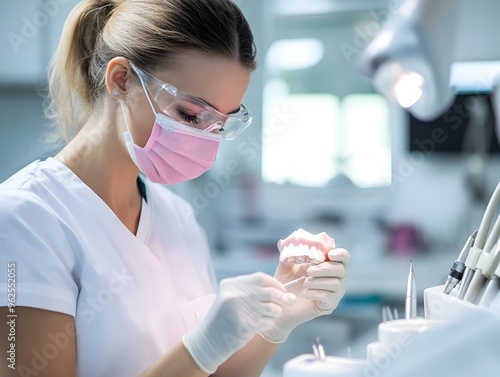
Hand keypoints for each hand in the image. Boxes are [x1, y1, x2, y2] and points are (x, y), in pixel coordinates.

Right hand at [182, 272, 294, 373]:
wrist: (208, 341)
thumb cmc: (223, 317)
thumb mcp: (230, 296)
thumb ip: (250, 290)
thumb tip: (281, 290)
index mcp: (231, 284)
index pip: (260, 278)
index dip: (274, 283)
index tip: (281, 289)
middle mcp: (235, 294)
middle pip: (269, 292)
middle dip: (282, 297)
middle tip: (288, 301)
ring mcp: (241, 310)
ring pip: (272, 308)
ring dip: (276, 312)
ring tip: (271, 314)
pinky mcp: (246, 325)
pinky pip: (267, 322)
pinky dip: (269, 323)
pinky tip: (262, 324)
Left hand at [259, 228, 349, 342]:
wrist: (282, 304)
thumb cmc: (286, 283)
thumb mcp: (284, 267)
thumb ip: (287, 254)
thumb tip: (283, 242)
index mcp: (328, 264)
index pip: (343, 257)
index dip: (340, 254)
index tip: (329, 254)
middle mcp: (336, 277)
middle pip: (341, 269)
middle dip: (324, 268)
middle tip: (309, 271)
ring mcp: (335, 292)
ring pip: (336, 283)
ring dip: (318, 281)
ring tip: (305, 283)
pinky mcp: (330, 305)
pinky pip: (329, 297)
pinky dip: (316, 293)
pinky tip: (305, 293)